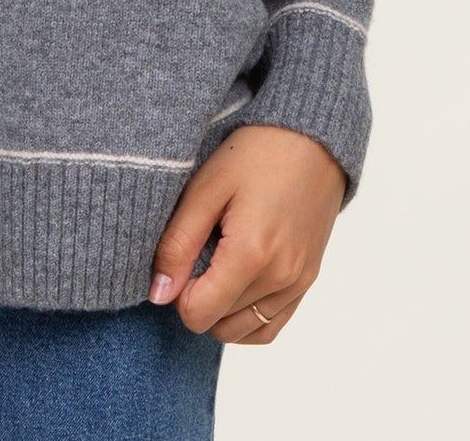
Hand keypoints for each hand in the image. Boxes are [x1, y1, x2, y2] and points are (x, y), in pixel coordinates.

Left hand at [147, 125, 347, 343]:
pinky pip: (271, 325)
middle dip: (198, 297)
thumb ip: (179, 243)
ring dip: (222, 308)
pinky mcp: (308, 280)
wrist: (311, 138)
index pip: (198, 315)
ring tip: (217, 260)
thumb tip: (158, 294)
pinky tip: (235, 281)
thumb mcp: (205, 188)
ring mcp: (299, 284)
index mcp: (252, 255)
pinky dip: (247, 315)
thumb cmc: (255, 153)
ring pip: (244, 331)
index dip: (177, 292)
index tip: (180, 255)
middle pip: (219, 324)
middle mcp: (281, 279)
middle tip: (198, 250)